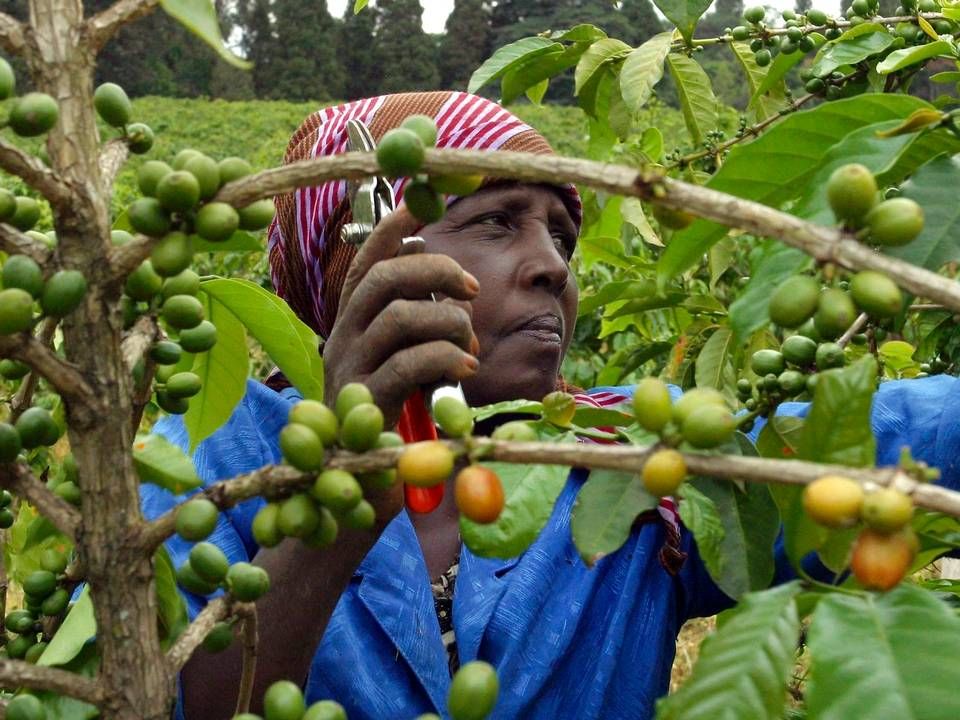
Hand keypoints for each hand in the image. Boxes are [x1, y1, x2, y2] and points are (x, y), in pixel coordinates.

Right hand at [323, 205, 480, 427]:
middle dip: (435, 271)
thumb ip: (421, 318)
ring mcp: (351, 368)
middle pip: (382, 278)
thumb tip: (452, 282)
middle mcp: (344, 334)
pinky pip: (407, 365)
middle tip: (471, 290)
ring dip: (448, 323)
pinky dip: (444, 358)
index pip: (369, 260)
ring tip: (469, 346)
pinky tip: (466, 369)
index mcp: (355, 317)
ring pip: (397, 317)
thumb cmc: (392, 407)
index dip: (395, 227)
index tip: (426, 202)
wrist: (359, 472)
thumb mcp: (406, 354)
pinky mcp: (365, 403)